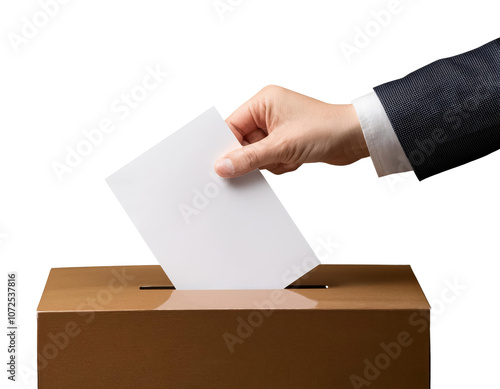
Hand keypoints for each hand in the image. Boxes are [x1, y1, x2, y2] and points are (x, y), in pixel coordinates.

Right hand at [214, 85, 368, 177]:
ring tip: (289, 157)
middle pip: (243, 142)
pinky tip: (295, 160)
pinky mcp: (286, 141)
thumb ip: (249, 158)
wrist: (356, 138)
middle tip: (268, 160)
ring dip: (271, 162)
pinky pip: (270, 159)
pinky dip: (280, 164)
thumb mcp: (281, 146)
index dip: (227, 146)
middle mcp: (268, 111)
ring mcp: (277, 127)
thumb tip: (222, 166)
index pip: (231, 126)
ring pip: (257, 154)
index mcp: (263, 101)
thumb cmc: (325, 129)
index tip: (221, 166)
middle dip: (256, 156)